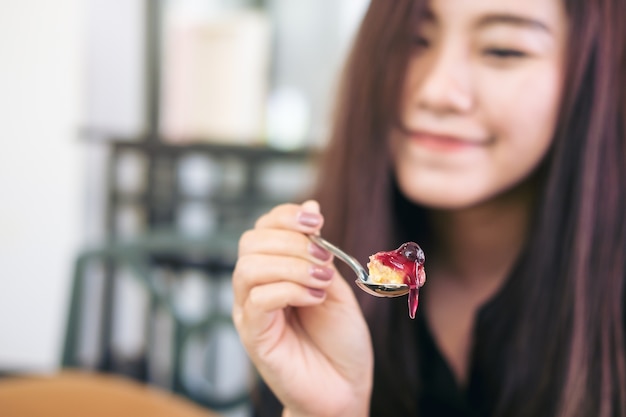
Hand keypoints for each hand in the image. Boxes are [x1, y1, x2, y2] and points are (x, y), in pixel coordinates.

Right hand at [232, 200, 372, 416]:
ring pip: (249, 268)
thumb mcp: (335, 284)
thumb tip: (311, 206)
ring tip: (321, 282)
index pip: (263, 227)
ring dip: (292, 266)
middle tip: (324, 260)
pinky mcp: (254, 336)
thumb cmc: (340, 339)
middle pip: (250, 242)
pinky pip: (257, 299)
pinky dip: (290, 290)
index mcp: (274, 271)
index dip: (286, 216)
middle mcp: (255, 288)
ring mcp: (250, 312)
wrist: (345, 387)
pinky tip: (314, 298)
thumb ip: (319, 250)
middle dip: (291, 241)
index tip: (318, 221)